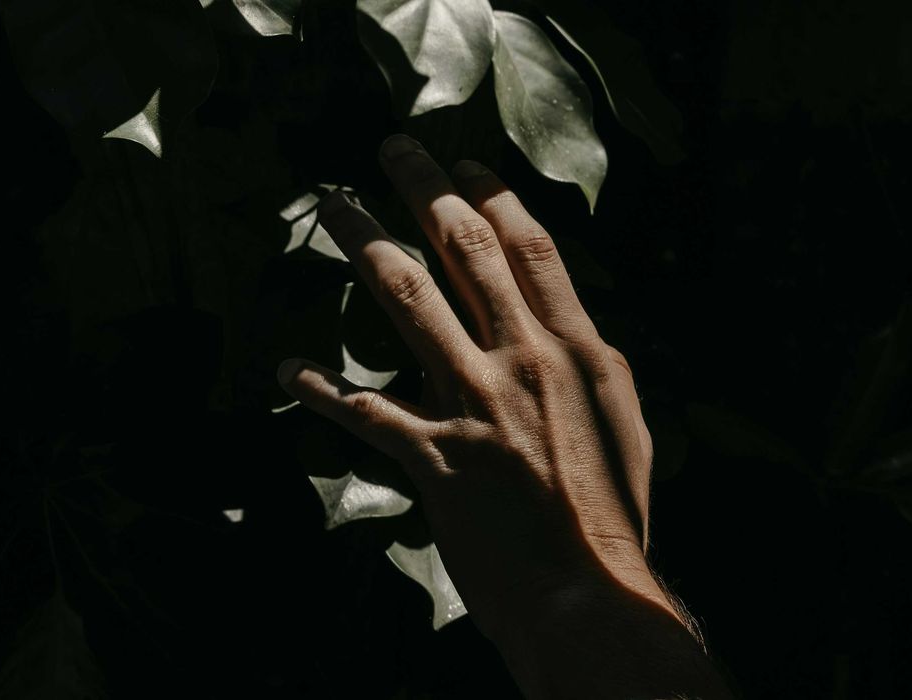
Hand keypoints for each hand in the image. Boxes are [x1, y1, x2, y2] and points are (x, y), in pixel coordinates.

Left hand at [276, 134, 669, 641]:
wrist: (589, 588)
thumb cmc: (613, 509)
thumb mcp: (624, 419)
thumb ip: (593, 364)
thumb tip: (572, 328)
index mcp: (575, 348)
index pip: (531, 249)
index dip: (494, 198)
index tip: (463, 167)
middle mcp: (521, 360)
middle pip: (466, 252)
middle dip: (426, 191)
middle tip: (394, 151)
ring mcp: (473, 404)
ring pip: (408, 301)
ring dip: (364, 245)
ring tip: (332, 207)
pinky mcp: (432, 456)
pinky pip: (364, 411)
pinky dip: (321, 390)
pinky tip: (287, 370)